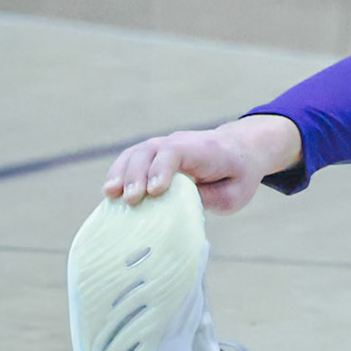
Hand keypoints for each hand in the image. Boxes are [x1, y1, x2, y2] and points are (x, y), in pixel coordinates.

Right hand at [101, 115, 302, 214]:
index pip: (177, 151)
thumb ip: (209, 198)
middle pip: (152, 150)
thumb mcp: (234, 193)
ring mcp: (165, 144)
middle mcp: (181, 142)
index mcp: (205, 149)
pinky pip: (131, 158)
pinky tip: (110, 192)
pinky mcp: (154, 153)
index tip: (155, 191)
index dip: (162, 169)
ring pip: (137, 152)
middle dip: (138, 175)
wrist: (241, 149)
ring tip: (111, 195)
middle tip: (132, 200)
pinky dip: (118, 172)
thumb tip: (178, 208)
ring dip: (122, 173)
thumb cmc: (238, 175)